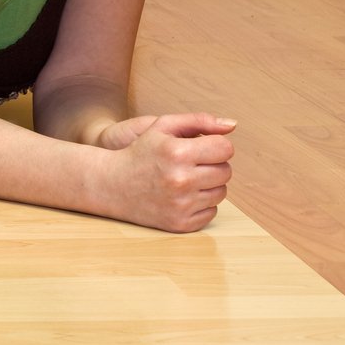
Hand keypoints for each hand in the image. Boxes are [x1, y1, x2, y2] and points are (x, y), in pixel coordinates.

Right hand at [99, 113, 235, 232]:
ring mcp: (181, 204)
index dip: (216, 146)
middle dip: (213, 165)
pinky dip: (200, 203)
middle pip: (226, 171)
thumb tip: (232, 125)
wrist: (112, 184)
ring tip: (185, 179)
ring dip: (208, 185)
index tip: (203, 147)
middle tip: (191, 163)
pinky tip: (181, 195)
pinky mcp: (181, 224)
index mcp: (177, 152)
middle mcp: (181, 180)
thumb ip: (198, 121)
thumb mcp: (161, 126)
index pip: (225, 148)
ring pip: (221, 193)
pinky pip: (211, 212)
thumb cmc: (140, 152)